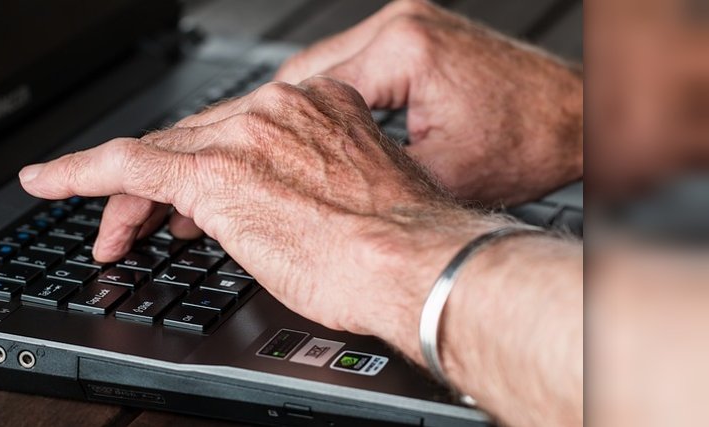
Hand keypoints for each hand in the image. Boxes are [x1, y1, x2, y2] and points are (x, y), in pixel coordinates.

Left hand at [19, 77, 501, 353]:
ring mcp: (242, 137)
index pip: (237, 133)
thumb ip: (312, 187)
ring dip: (124, 197)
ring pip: (160, 156)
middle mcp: (276, 112)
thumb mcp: (353, 199)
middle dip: (160, 189)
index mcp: (317, 110)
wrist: (414, 261)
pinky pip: (127, 165)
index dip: (205, 168)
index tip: (190, 196)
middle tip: (139, 223)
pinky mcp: (212, 172)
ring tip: (109, 231)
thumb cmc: (398, 244)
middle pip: (193, 142)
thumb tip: (285, 210)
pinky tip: (50, 182)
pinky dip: (80, 173)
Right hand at [275, 0, 582, 204]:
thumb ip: (372, 178)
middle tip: (246, 157)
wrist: (578, 116)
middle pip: (305, 71)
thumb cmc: (530, 142)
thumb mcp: (441, 177)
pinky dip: (330, 97)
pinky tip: (315, 131)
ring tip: (274, 150)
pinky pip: (351, 65)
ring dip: (298, 108)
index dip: (269, 131)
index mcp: (402, 49)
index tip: (241, 157)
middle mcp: (399, 24)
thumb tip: (318, 199)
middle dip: (274, 118)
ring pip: (323, 67)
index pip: (306, 89)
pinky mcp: (415, 35)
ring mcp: (407, 24)